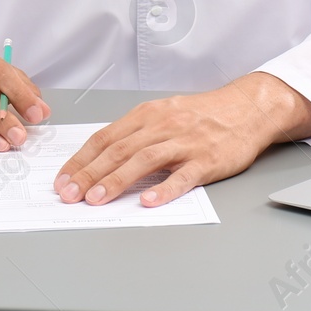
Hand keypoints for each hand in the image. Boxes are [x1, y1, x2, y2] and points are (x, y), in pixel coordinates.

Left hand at [54, 72, 310, 207]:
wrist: (247, 109)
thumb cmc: (202, 115)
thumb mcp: (164, 115)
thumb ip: (136, 134)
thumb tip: (101, 159)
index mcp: (147, 115)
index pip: (105, 138)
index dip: (81, 159)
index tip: (63, 179)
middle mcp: (162, 126)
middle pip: (118, 150)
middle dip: (89, 173)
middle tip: (69, 194)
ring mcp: (185, 142)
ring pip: (144, 161)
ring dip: (116, 181)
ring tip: (96, 199)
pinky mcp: (208, 159)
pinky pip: (183, 176)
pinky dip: (164, 188)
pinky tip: (148, 201)